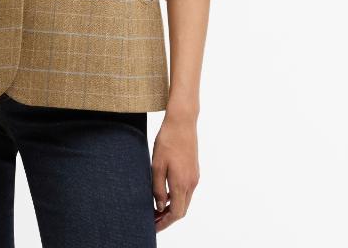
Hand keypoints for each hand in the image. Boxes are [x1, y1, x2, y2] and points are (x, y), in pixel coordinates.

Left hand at [151, 110, 199, 230]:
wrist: (182, 122)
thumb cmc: (167, 141)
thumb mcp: (156, 165)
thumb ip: (158, 188)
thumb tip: (160, 206)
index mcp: (182, 183)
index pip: (176, 213)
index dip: (165, 222)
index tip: (154, 227)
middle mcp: (191, 183)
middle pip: (182, 209)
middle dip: (168, 218)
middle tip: (153, 221)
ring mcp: (194, 176)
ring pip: (185, 200)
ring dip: (172, 207)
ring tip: (156, 209)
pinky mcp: (194, 169)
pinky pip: (186, 190)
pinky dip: (176, 197)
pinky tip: (165, 193)